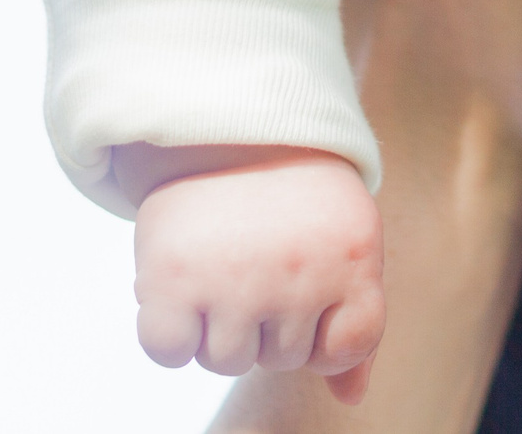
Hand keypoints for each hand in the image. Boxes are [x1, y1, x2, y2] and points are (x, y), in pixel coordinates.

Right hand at [120, 144, 384, 400]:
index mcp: (352, 256)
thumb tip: (350, 399)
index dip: (319, 334)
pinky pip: (167, 352)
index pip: (344, 350)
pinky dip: (167, 332)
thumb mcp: (343, 241)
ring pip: (224, 361)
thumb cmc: (294, 197)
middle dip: (262, 320)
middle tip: (254, 254)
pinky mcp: (173, 277)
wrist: (226, 123)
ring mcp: (235, 276)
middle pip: (278, 359)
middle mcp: (298, 270)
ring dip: (214, 324)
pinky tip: (178, 285)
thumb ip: (354, 320)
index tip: (306, 286)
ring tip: (217, 261)